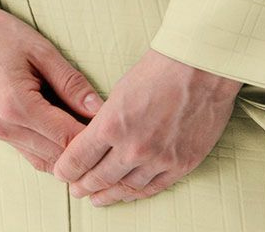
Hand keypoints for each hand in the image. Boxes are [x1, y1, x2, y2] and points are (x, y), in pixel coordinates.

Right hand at [0, 4, 104, 172]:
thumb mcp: (42, 51)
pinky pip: (31, 153)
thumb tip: (98, 108)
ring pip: (44, 161)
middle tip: (109, 131)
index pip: (66, 138)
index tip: (115, 126)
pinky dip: (52, 149)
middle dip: (85, 148)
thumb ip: (71, 82)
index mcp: (18, 106)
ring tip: (93, 133)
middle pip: (57, 156)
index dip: (94, 137)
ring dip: (68, 153)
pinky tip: (68, 132)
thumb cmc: (2, 35)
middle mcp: (6, 127)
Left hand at [51, 47, 242, 206]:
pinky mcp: (182, 164)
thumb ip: (107, 119)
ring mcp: (159, 159)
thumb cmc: (160, 68)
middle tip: (77, 189)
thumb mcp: (121, 89)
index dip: (67, 169)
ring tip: (99, 198)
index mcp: (112, 124)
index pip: (79, 159)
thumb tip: (96, 138)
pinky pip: (154, 188)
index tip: (63, 173)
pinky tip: (127, 194)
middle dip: (84, 186)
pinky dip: (137, 193)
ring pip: (126, 188)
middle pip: (99, 178)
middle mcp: (133, 148)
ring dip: (109, 194)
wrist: (201, 66)